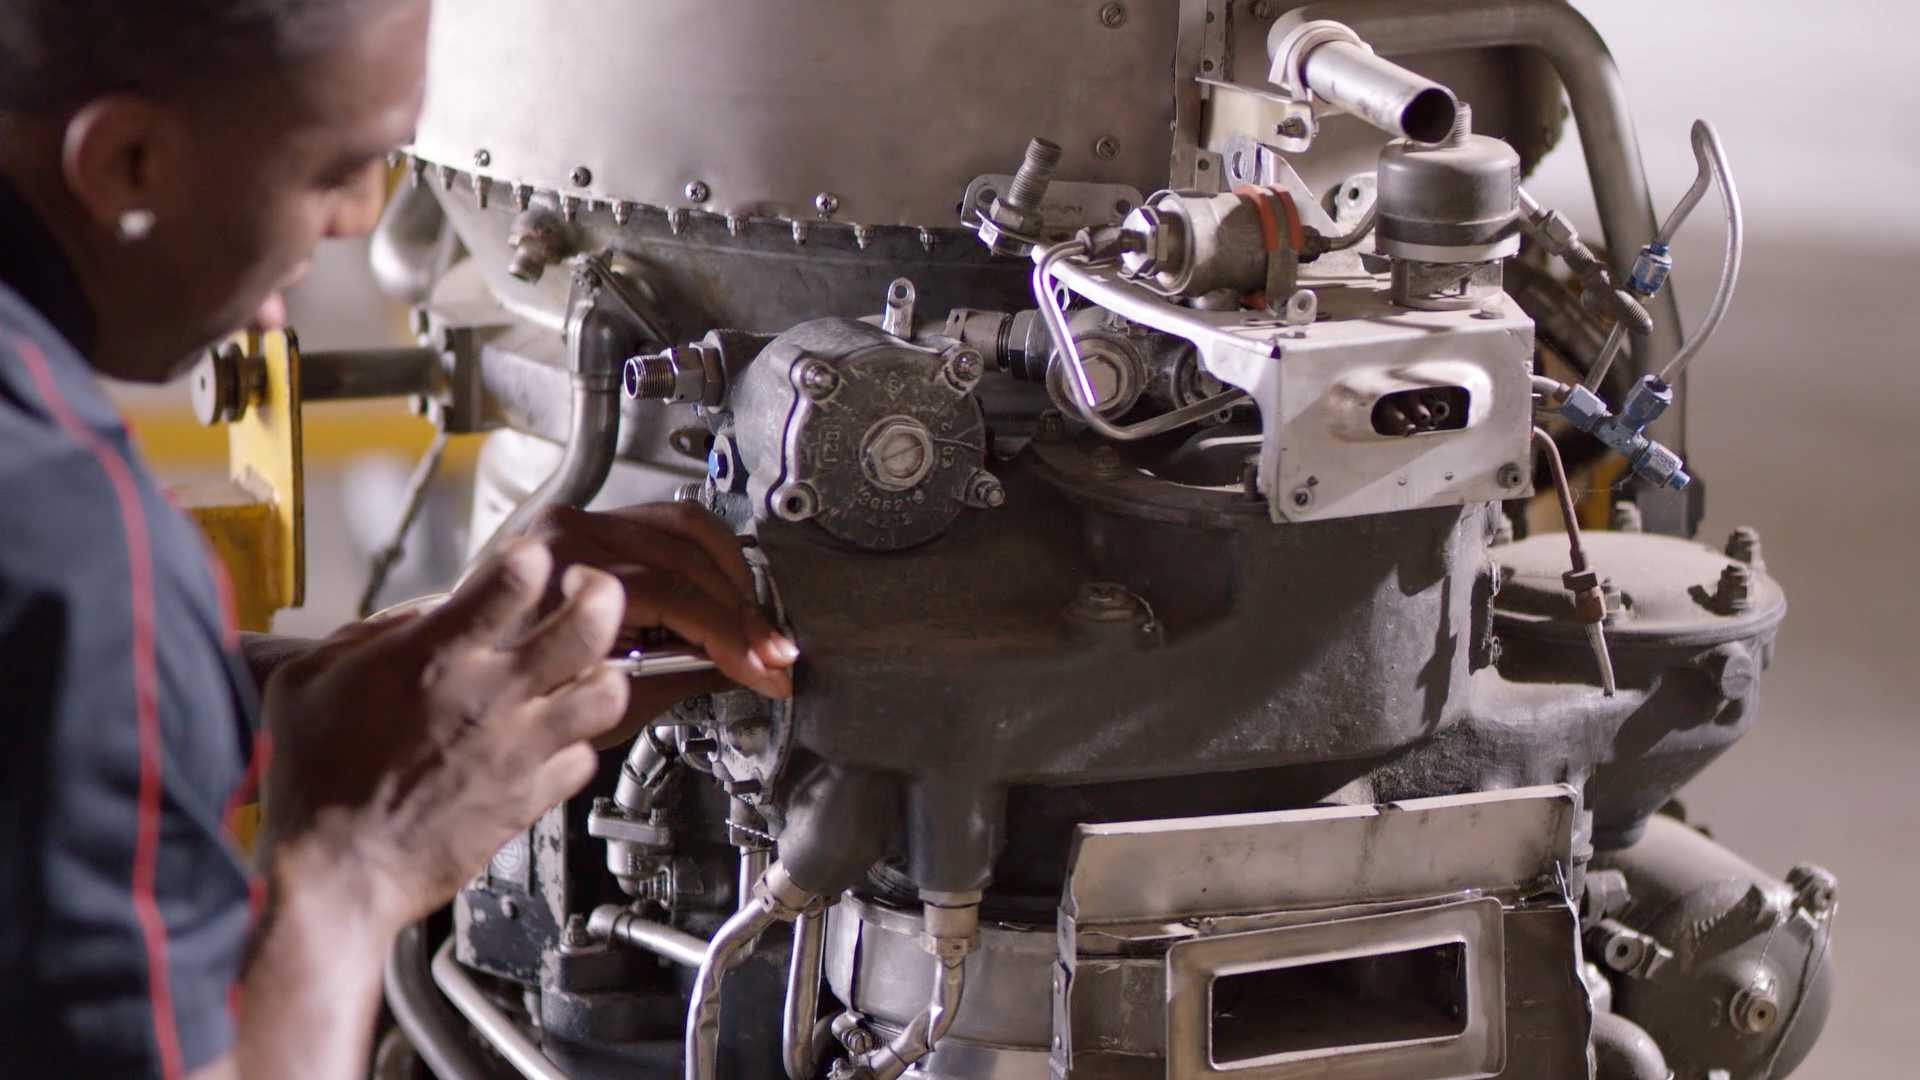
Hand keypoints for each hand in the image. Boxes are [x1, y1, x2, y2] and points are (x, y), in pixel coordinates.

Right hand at [259, 540, 631, 927]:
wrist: (332, 874)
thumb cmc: (312, 783)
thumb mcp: (308, 682)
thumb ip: (365, 639)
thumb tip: (412, 622)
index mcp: (436, 657)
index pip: (516, 578)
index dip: (532, 556)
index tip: (531, 559)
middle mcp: (491, 697)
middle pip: (590, 624)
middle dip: (601, 594)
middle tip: (588, 592)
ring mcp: (520, 748)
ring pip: (608, 692)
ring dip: (602, 672)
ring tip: (582, 668)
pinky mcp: (530, 797)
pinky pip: (584, 758)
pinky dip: (576, 743)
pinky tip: (552, 739)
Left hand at [529, 502, 797, 735]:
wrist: (470, 667)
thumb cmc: (519, 692)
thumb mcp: (599, 702)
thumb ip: (677, 675)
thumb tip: (744, 668)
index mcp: (560, 582)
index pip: (672, 597)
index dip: (730, 636)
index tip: (764, 667)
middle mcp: (568, 538)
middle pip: (686, 562)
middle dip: (742, 614)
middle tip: (773, 653)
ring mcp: (583, 523)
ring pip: (689, 529)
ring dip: (734, 577)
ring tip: (755, 622)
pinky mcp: (599, 521)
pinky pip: (672, 521)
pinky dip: (711, 551)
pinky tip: (730, 585)